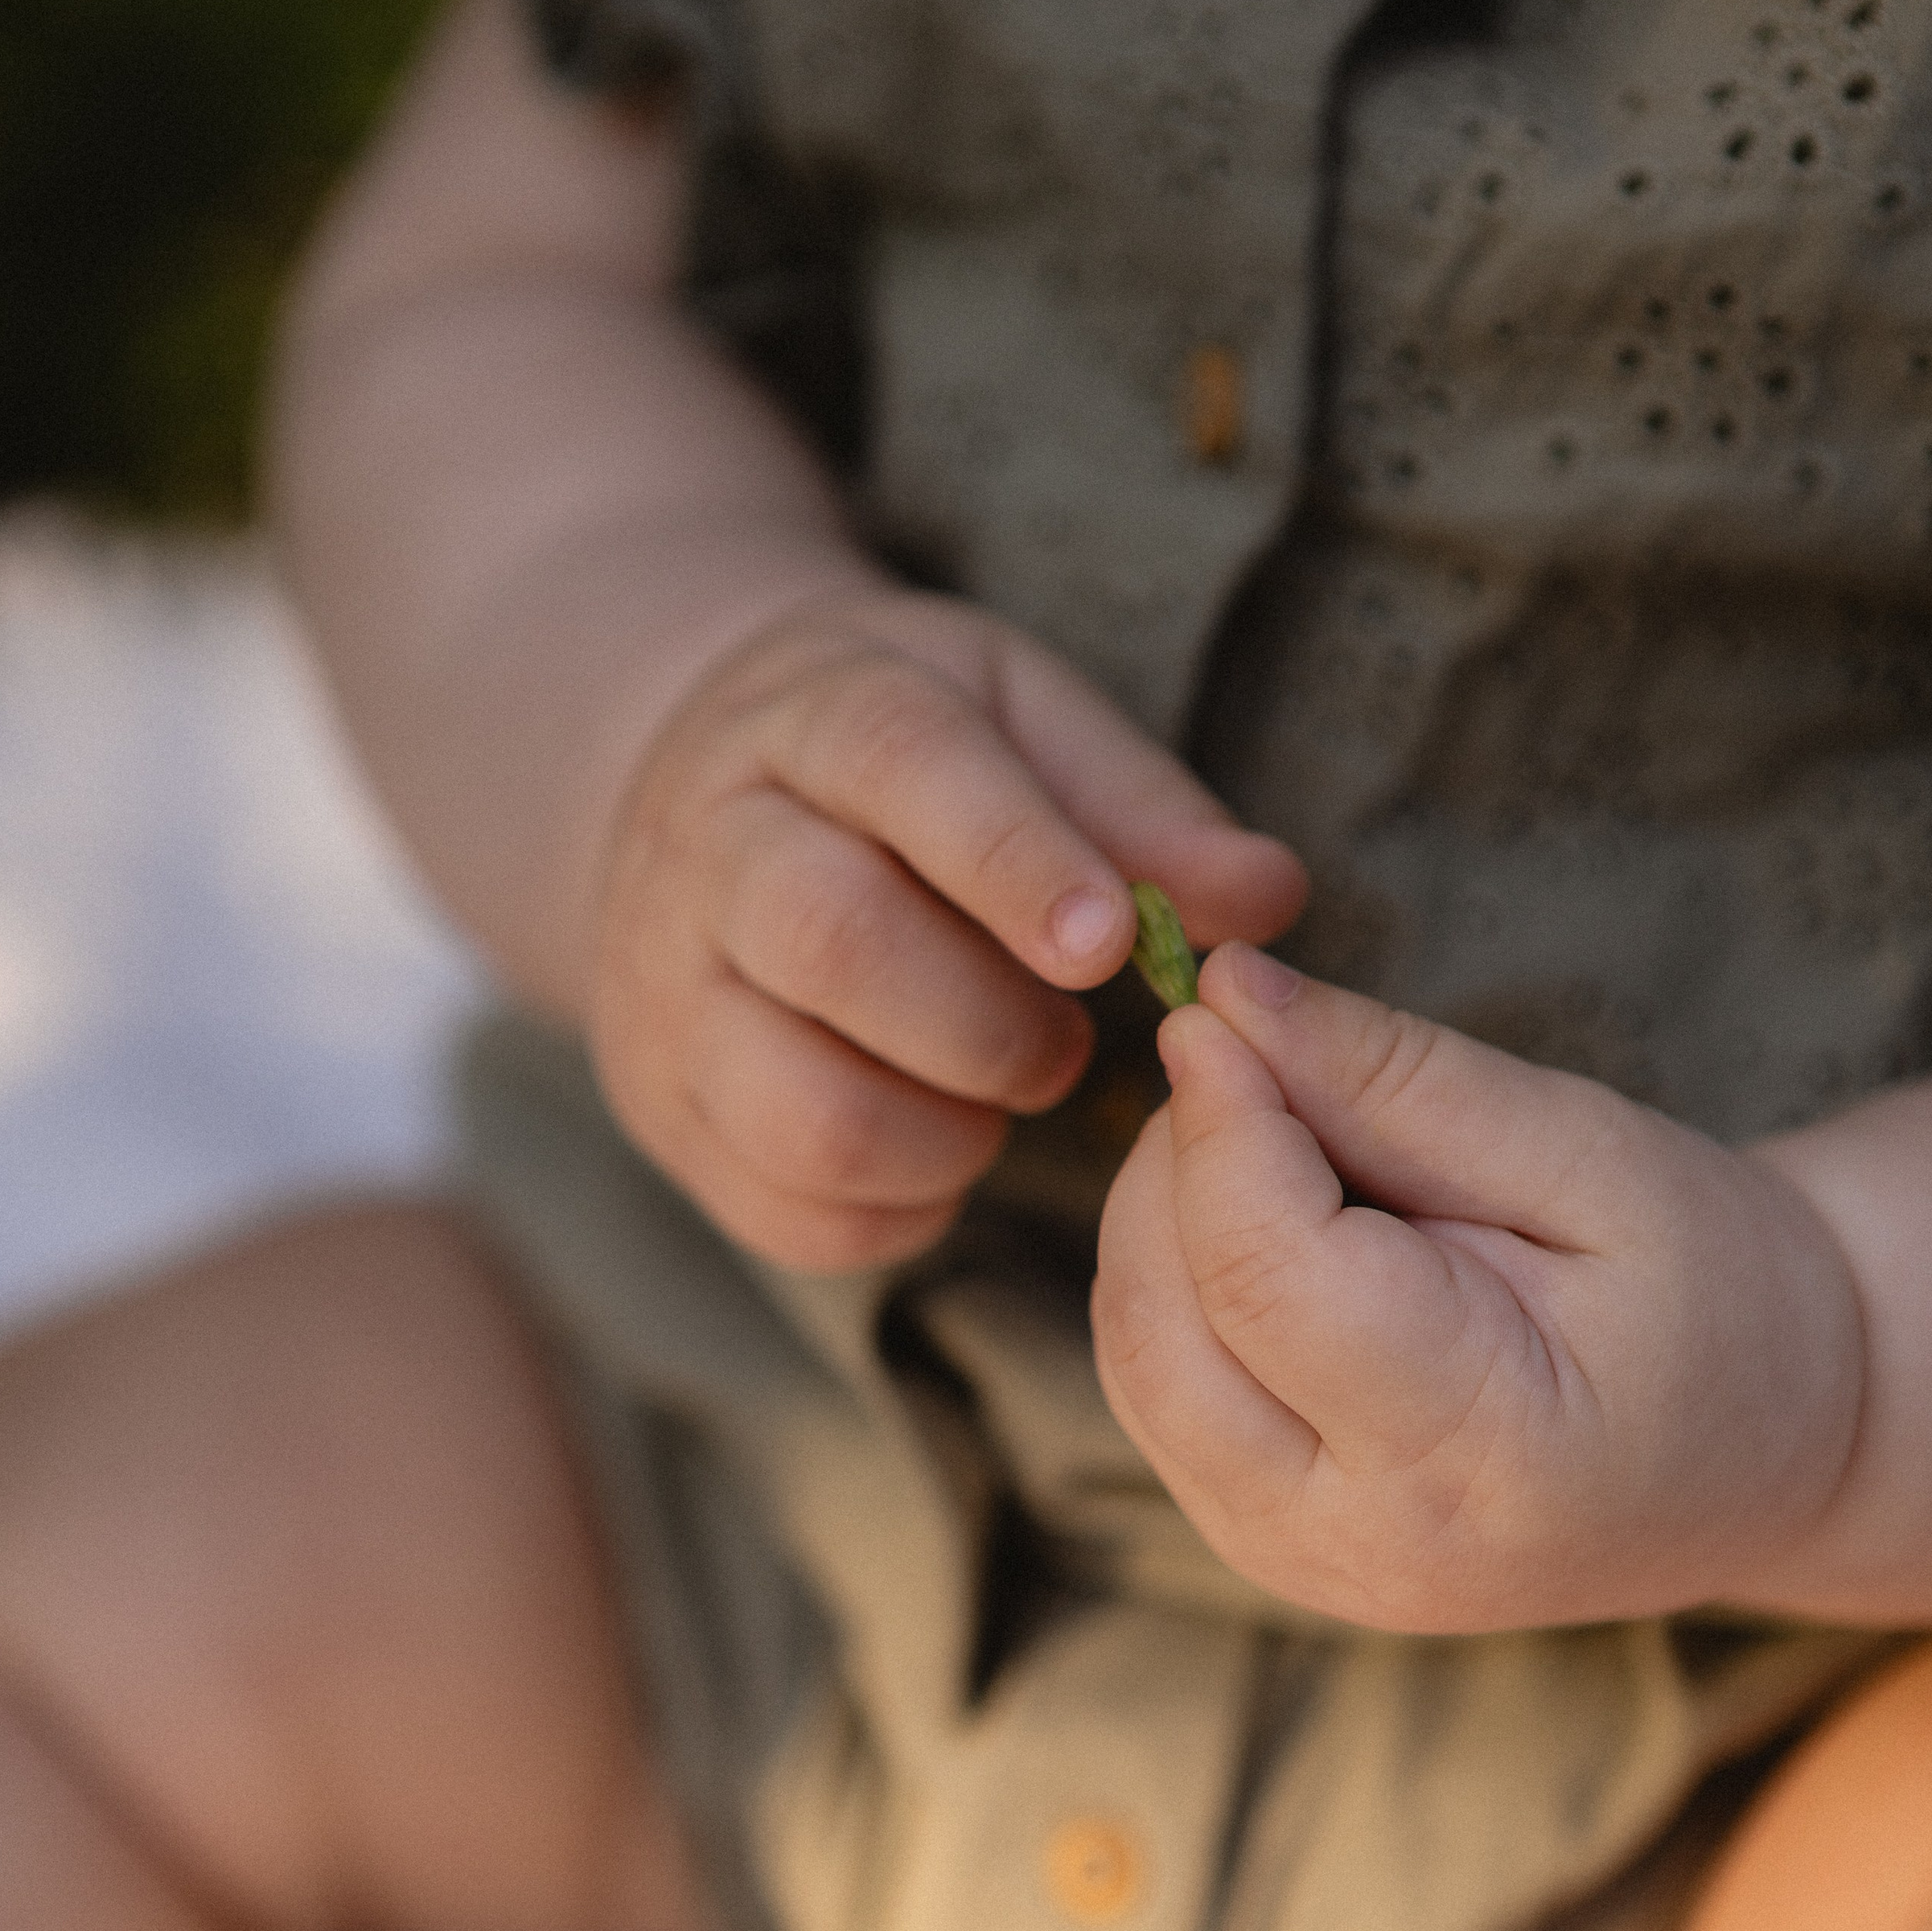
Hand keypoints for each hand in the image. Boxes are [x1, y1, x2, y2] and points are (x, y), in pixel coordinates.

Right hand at [585, 590, 1306, 1268]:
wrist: (693, 798)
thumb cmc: (900, 765)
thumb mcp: (1016, 721)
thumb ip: (1139, 807)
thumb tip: (1268, 899)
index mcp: (814, 718)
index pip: (900, 766)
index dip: (1014, 860)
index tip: (1112, 942)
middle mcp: (710, 852)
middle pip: (832, 942)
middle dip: (990, 1023)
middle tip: (1063, 1044)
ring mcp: (667, 996)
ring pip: (804, 1109)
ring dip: (947, 1137)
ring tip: (996, 1100)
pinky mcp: (663, 1114)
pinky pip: (785, 1211)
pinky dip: (896, 1210)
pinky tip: (936, 1153)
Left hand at [1091, 945, 1865, 1632]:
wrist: (1743, 1456)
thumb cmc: (1714, 1299)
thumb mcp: (1598, 1161)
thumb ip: (1406, 1085)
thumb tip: (1228, 998)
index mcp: (1474, 1457)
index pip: (1264, 1276)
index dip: (1218, 1123)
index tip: (1216, 1005)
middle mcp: (1354, 1540)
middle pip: (1163, 1319)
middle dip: (1179, 1163)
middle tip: (1268, 1065)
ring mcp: (1287, 1561)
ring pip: (1130, 1351)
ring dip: (1166, 1216)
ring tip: (1298, 1151)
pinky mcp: (1250, 1541)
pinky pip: (1148, 1384)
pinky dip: (1175, 1277)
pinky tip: (1278, 1231)